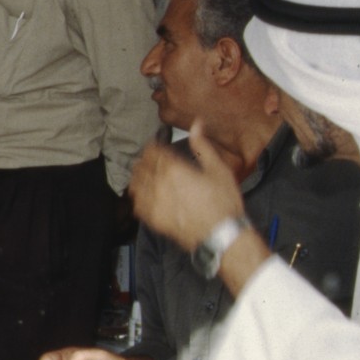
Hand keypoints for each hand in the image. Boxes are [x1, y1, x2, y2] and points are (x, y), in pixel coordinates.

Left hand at [128, 122, 249, 251]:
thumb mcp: (218, 169)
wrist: (221, 235)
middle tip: (150, 158)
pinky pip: (136, 204)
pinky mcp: (153, 219)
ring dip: (138, 175)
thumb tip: (196, 124)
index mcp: (174, 169)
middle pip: (141, 166)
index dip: (152, 146)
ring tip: (144, 173)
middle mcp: (159, 185)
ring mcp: (154, 203)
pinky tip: (142, 193)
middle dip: (145, 159)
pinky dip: (137, 196)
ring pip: (135, 183)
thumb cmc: (224, 203)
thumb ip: (203, 145)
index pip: (152, 151)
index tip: (155, 144)